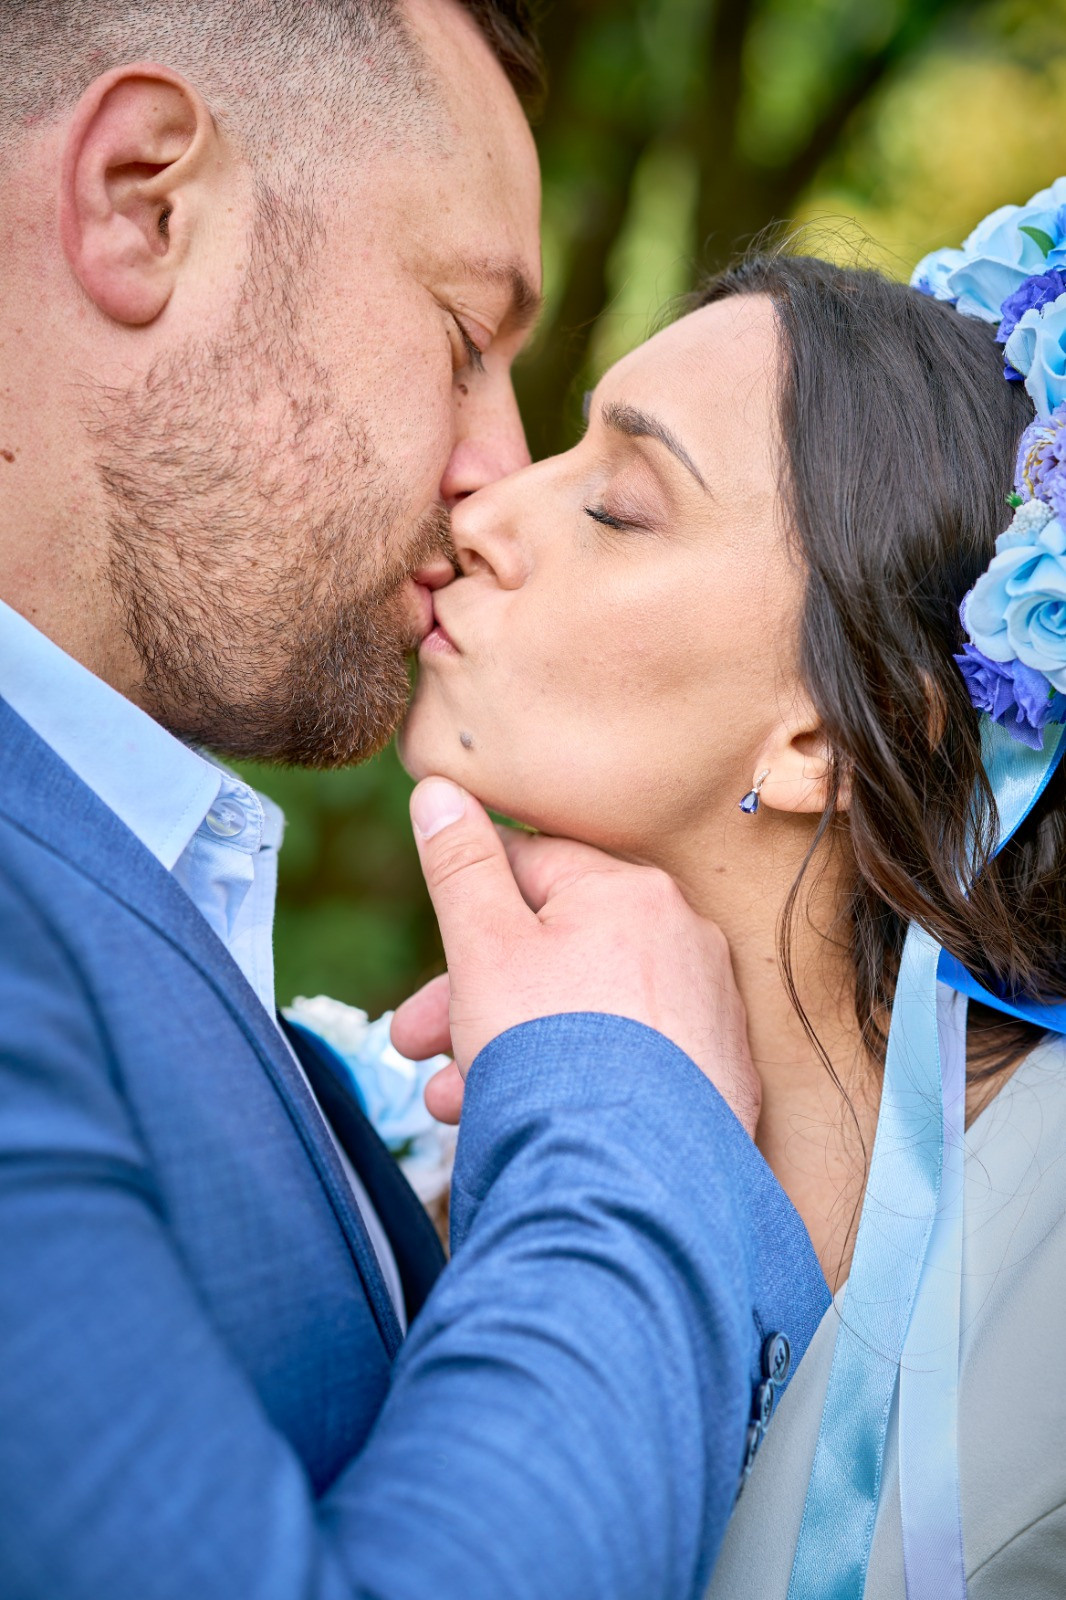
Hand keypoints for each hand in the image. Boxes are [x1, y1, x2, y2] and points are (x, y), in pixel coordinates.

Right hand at [390, 778, 760, 1135]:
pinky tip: (526, 1118)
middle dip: (471, 998)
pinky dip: (573, 1080)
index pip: (531, 866)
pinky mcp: (720, 1078)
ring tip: (454, 1102)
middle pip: (553, 949)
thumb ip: (459, 865)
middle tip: (414, 1044)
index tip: (430, 959)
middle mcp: (683, 938)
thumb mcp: (483, 947)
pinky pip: (628, 1061)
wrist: (633, 1181)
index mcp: (630, 892)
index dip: (466, 911)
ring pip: (583, 1011)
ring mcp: (708, 1011)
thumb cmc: (552, 1051)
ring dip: (507, 1049)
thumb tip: (439, 788)